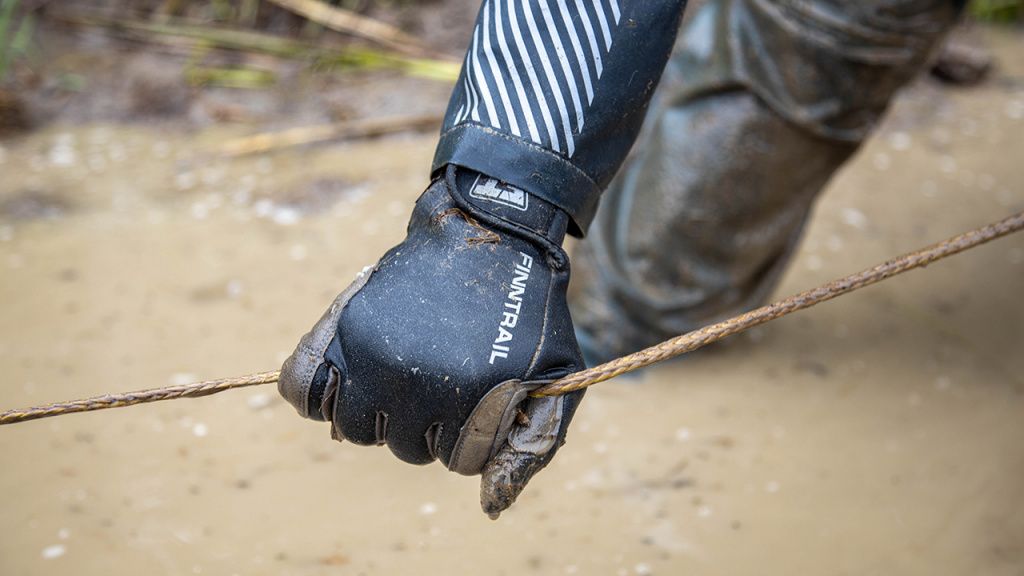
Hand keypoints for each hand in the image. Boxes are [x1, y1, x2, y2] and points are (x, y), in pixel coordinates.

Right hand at [278, 165, 584, 516]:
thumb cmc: (528, 315)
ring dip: (384, 415)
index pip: (459, 462)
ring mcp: (376, 352)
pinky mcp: (347, 326)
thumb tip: (488, 507)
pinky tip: (349, 381)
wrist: (492, 235)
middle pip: (408, 449)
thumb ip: (531, 448)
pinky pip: (300, 388)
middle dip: (432, 425)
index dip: (476, 435)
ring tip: (408, 378)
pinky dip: (316, 395)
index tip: (483, 401)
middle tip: (448, 380)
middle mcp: (419, 379)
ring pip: (358, 430)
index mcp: (473, 395)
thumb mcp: (556, 378)